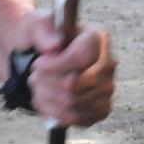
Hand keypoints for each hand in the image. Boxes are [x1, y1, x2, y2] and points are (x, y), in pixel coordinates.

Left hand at [13, 11, 115, 127]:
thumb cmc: (42, 39)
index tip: (38, 64)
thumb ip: (43, 29)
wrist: (43, 58)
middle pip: (76, 84)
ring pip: (72, 103)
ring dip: (46, 97)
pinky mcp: (100, 109)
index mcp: (97, 38)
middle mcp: (108, 64)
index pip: (83, 57)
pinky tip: (45, 100)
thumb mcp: (36, 25)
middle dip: (46, 82)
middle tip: (34, 76)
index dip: (56, 65)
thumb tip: (54, 45)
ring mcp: (107, 89)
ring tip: (37, 86)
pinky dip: (53, 112)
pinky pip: (75, 118)